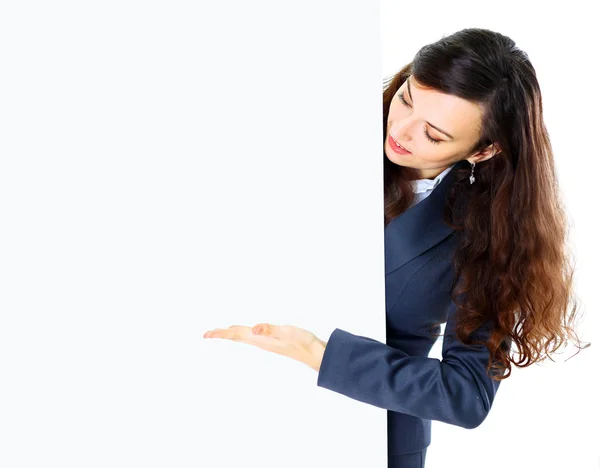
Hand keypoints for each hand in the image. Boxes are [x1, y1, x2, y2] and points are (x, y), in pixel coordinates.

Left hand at [203, 323, 326, 371]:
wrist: (316, 354)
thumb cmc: (303, 342)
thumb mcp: (287, 332)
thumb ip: (271, 329)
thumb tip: (253, 328)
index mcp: (261, 339)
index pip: (237, 335)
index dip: (222, 334)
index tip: (207, 335)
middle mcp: (262, 342)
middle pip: (238, 337)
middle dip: (222, 334)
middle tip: (206, 334)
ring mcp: (267, 343)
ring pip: (244, 337)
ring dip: (231, 334)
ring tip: (221, 332)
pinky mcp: (273, 342)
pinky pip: (253, 337)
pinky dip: (244, 334)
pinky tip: (247, 333)